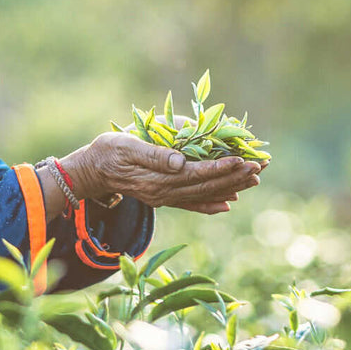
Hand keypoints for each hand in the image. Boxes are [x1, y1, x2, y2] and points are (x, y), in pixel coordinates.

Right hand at [62, 132, 262, 214]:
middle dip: (235, 176)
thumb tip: (181, 161)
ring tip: (254, 179)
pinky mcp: (163, 197)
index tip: (243, 160)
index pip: (197, 174)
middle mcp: (165, 193)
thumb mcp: (127, 146)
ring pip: (204, 193)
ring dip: (231, 186)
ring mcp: (165, 197)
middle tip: (260, 167)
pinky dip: (211, 203)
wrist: (90, 172)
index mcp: (158, 179)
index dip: (222, 168)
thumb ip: (154, 154)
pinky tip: (228, 203)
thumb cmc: (108, 152)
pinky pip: (192, 203)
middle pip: (207, 185)